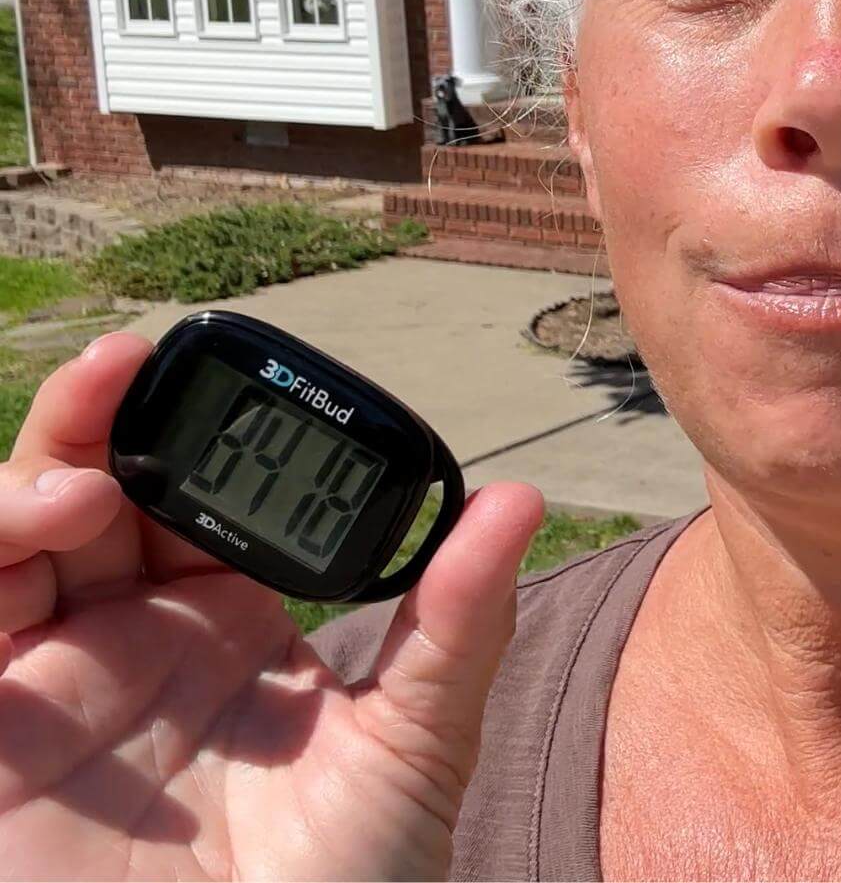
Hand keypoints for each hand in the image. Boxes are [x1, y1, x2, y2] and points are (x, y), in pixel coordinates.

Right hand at [0, 332, 544, 879]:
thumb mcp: (410, 749)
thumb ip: (457, 623)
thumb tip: (519, 496)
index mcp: (234, 620)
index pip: (208, 492)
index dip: (215, 434)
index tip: (250, 391)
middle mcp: (139, 636)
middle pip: (106, 488)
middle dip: (111, 417)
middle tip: (135, 362)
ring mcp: (57, 681)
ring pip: (21, 534)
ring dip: (42, 472)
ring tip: (92, 480)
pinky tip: (51, 525)